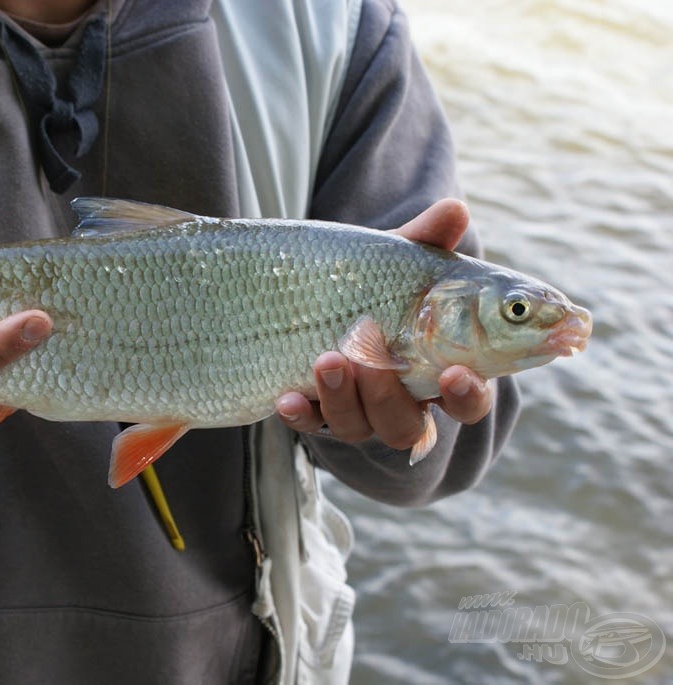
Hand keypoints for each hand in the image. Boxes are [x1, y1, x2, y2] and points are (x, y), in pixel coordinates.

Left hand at [275, 200, 493, 450]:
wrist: (319, 294)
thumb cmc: (380, 285)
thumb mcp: (399, 263)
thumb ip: (427, 242)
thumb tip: (455, 210)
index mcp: (441, 370)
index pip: (470, 400)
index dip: (468, 394)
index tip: (454, 374)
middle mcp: (402, 402)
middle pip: (407, 425)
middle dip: (388, 396)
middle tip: (372, 361)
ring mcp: (358, 411)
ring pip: (359, 427)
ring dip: (343, 398)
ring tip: (327, 359)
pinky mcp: (317, 411)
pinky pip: (310, 424)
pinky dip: (301, 414)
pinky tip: (287, 398)